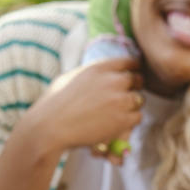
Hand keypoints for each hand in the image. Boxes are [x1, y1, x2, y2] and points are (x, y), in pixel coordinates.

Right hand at [22, 58, 144, 152]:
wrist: (50, 127)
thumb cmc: (53, 104)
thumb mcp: (71, 77)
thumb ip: (91, 73)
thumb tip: (102, 73)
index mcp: (100, 67)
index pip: (129, 62)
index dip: (132, 69)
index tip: (131, 75)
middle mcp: (113, 81)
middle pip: (138, 79)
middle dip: (134, 87)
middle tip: (126, 96)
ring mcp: (120, 100)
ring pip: (139, 99)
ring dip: (131, 105)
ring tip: (118, 113)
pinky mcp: (123, 119)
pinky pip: (137, 117)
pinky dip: (129, 121)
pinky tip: (116, 124)